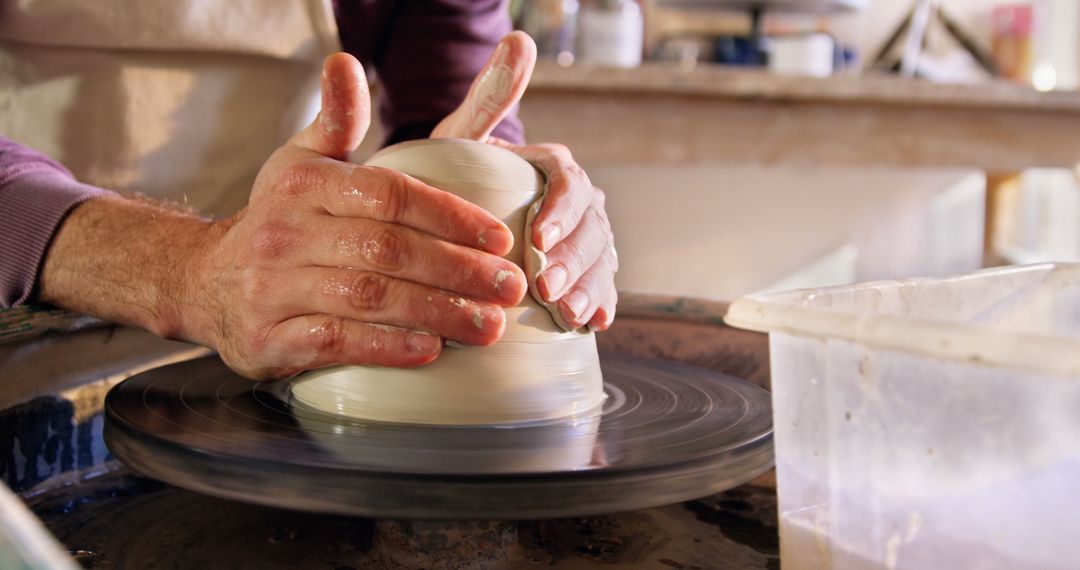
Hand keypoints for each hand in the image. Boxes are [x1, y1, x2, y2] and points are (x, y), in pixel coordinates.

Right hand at [182, 54, 526, 378]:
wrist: (202, 280)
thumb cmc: (280, 219)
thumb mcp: (300, 162)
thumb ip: (336, 119)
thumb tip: (344, 62)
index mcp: (304, 184)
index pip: (389, 195)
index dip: (449, 216)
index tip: (499, 238)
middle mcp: (283, 233)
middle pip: (387, 250)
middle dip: (457, 270)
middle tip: (510, 287)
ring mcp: (270, 288)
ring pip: (367, 298)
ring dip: (436, 312)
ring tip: (489, 326)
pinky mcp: (266, 339)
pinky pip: (334, 342)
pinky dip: (385, 347)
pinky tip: (430, 351)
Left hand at [431, 32, 617, 329]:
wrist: (455, 220)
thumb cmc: (452, 176)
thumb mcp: (463, 137)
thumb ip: (488, 98)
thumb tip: (520, 38)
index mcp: (552, 166)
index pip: (569, 180)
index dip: (561, 207)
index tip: (539, 234)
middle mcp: (575, 201)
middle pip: (591, 226)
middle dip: (574, 257)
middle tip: (549, 286)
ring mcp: (582, 238)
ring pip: (601, 259)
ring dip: (589, 285)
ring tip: (569, 311)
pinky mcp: (582, 273)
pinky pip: (602, 287)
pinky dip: (600, 304)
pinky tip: (591, 324)